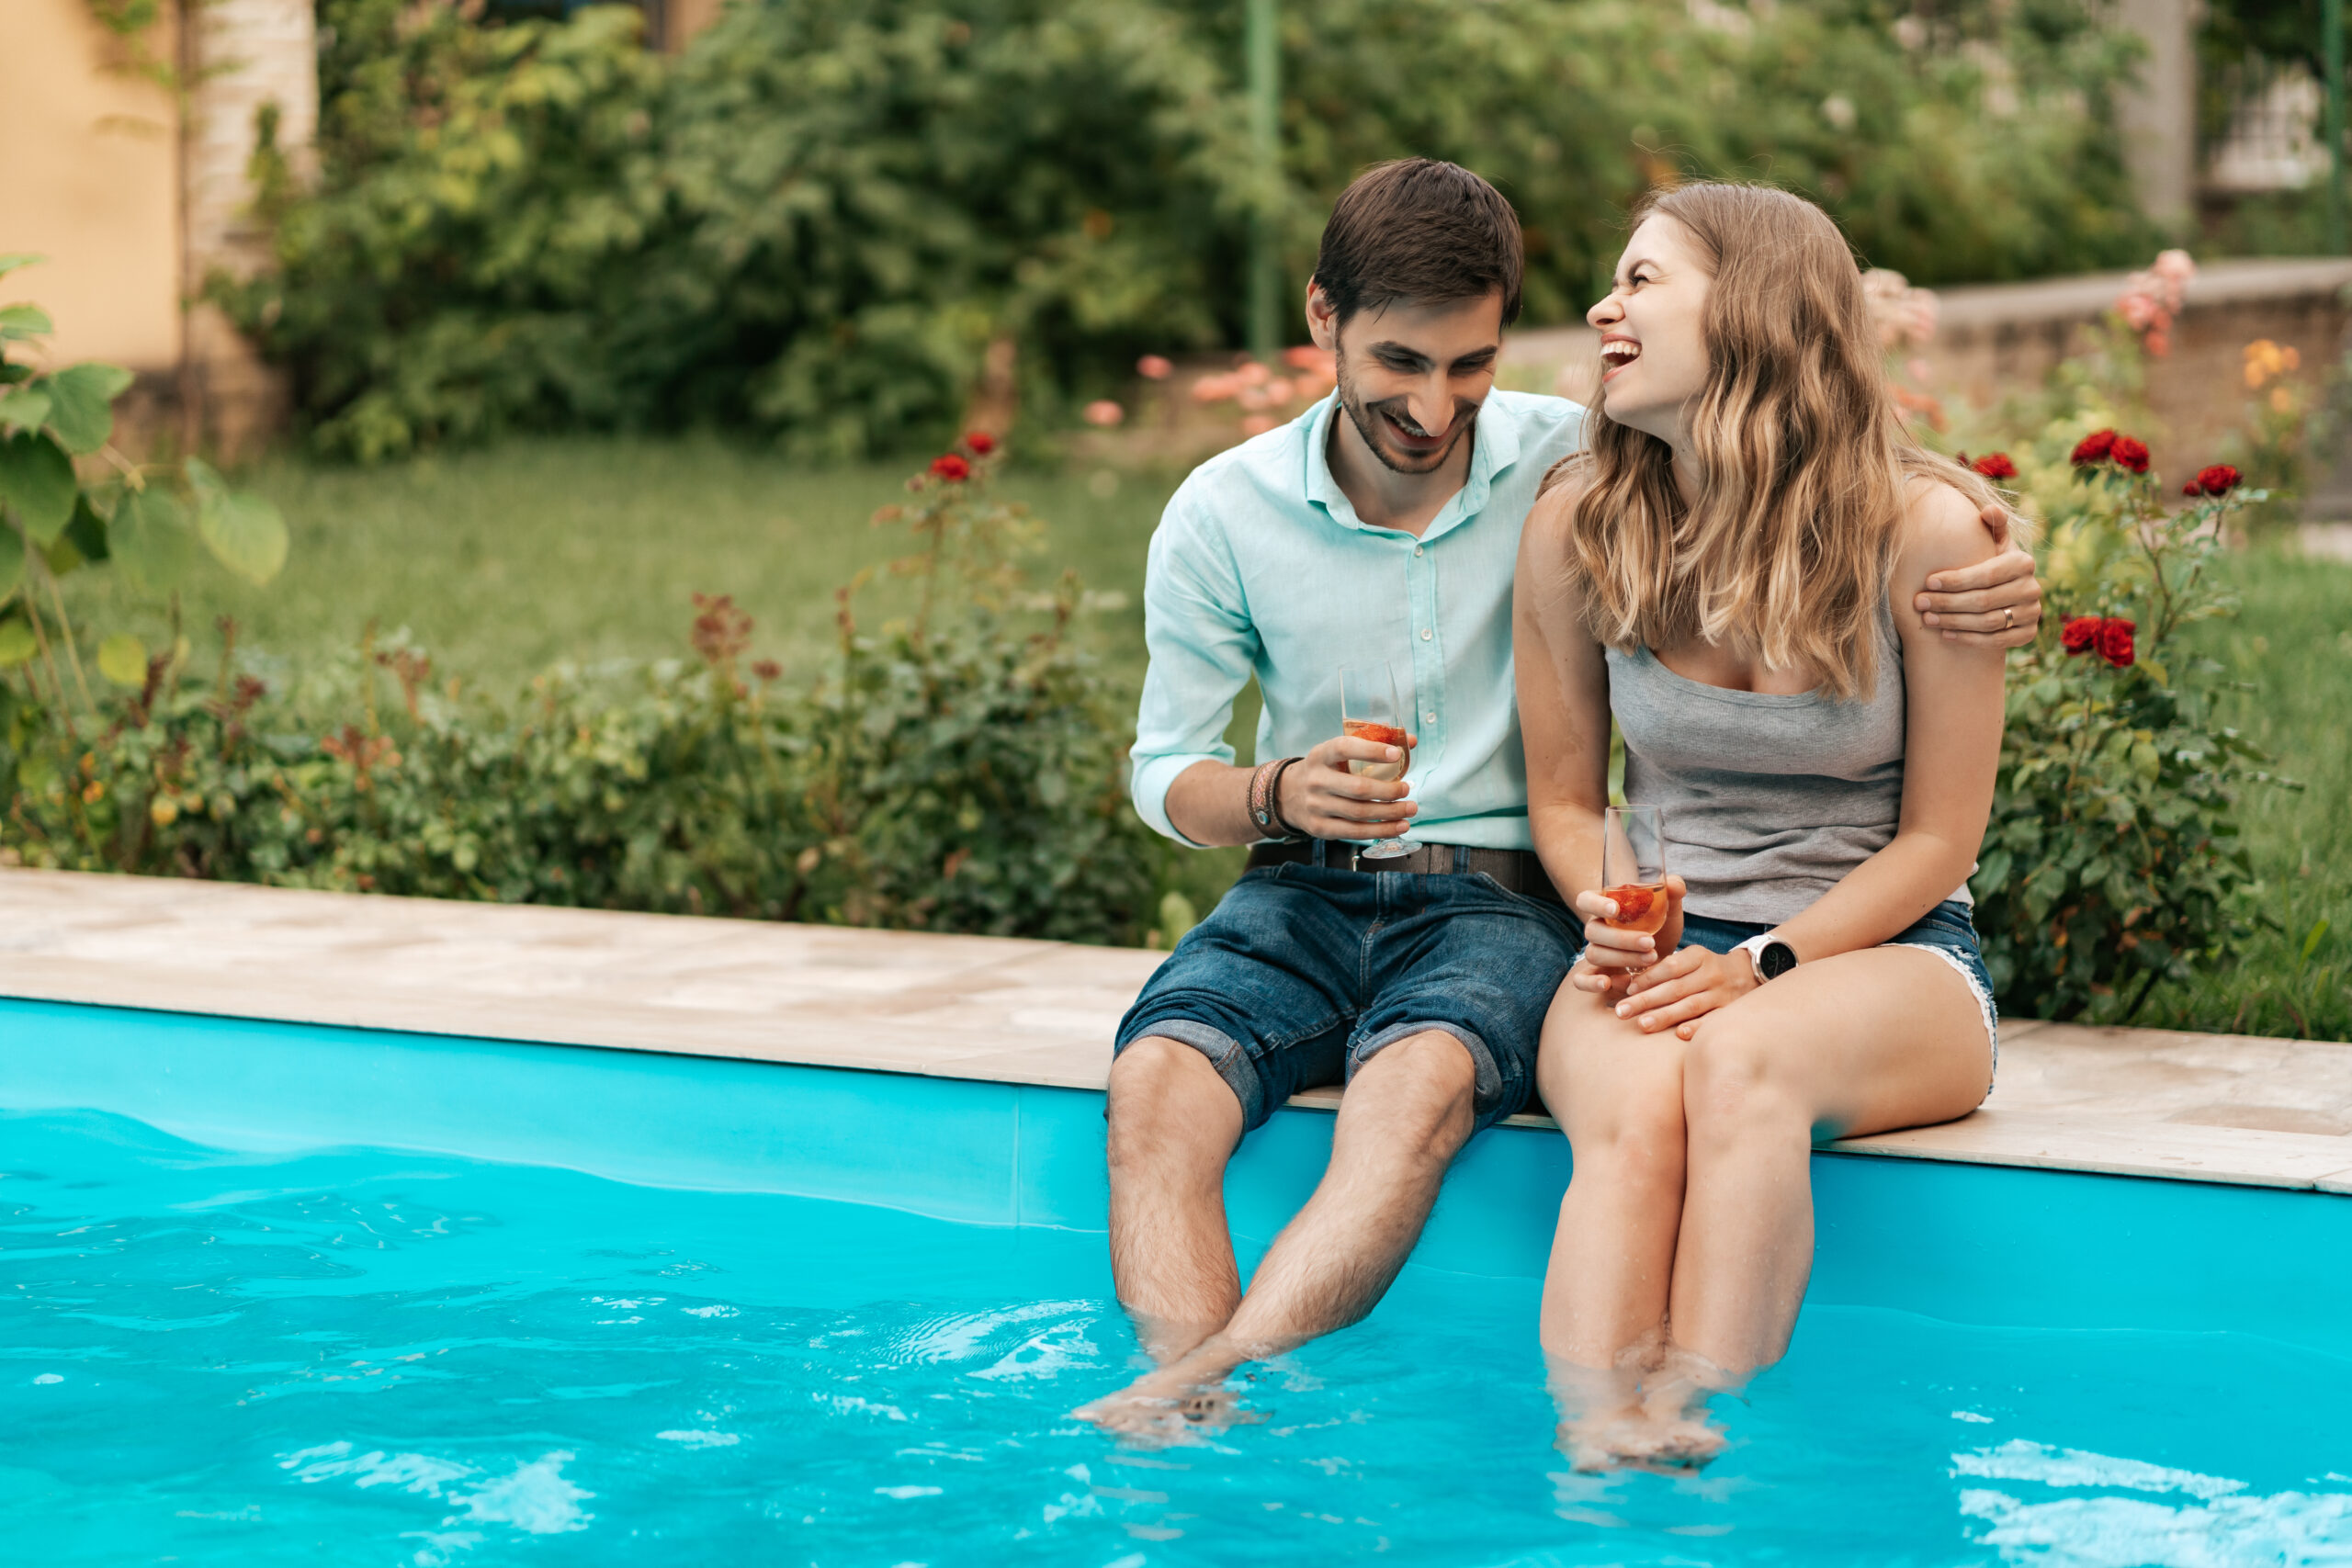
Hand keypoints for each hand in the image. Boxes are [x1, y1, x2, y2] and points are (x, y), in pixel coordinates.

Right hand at [1276, 732, 1418, 840]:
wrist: (1287, 795)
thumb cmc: (1324, 770)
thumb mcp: (1337, 753)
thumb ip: (1372, 744)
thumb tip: (1411, 740)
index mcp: (1320, 755)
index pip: (1345, 748)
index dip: (1372, 750)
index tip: (1396, 754)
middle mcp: (1316, 780)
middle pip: (1358, 789)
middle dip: (1388, 791)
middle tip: (1407, 789)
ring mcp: (1316, 806)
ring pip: (1360, 813)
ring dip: (1390, 813)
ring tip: (1410, 809)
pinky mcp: (1320, 828)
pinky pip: (1355, 832)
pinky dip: (1381, 831)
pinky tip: (1398, 827)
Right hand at [1570, 874, 1685, 997]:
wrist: (1661, 954)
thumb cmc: (1661, 926)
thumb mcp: (1669, 908)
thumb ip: (1673, 892)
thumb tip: (1674, 885)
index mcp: (1605, 906)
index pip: (1586, 899)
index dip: (1595, 904)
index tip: (1615, 910)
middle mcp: (1596, 928)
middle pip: (1592, 930)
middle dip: (1621, 938)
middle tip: (1649, 942)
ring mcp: (1595, 951)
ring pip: (1593, 954)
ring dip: (1621, 958)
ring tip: (1650, 959)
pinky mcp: (1597, 974)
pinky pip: (1580, 979)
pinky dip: (1591, 982)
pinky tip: (1608, 984)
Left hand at [1614, 944, 1757, 1037]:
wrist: (1747, 975)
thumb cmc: (1704, 970)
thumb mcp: (1687, 961)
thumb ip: (1657, 970)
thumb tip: (1617, 982)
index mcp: (1698, 956)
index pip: (1670, 967)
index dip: (1648, 978)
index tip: (1627, 989)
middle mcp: (1711, 974)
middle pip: (1675, 988)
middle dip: (1646, 1000)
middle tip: (1621, 1011)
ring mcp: (1722, 994)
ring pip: (1691, 1005)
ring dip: (1665, 1016)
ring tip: (1642, 1024)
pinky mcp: (1730, 1012)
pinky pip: (1713, 1020)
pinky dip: (1697, 1027)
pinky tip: (1679, 1034)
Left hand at [1913, 502, 2041, 647]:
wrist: (2006, 593)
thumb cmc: (1991, 562)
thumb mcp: (1994, 542)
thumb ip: (1992, 525)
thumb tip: (1989, 509)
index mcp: (2024, 562)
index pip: (1986, 575)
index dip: (1956, 580)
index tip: (1928, 582)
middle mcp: (2033, 588)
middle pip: (1984, 600)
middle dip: (1947, 602)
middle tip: (1920, 603)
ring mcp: (2033, 613)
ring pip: (1988, 622)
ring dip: (1953, 622)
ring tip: (1927, 619)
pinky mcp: (2028, 634)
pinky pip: (1996, 641)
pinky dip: (1969, 639)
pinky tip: (1945, 634)